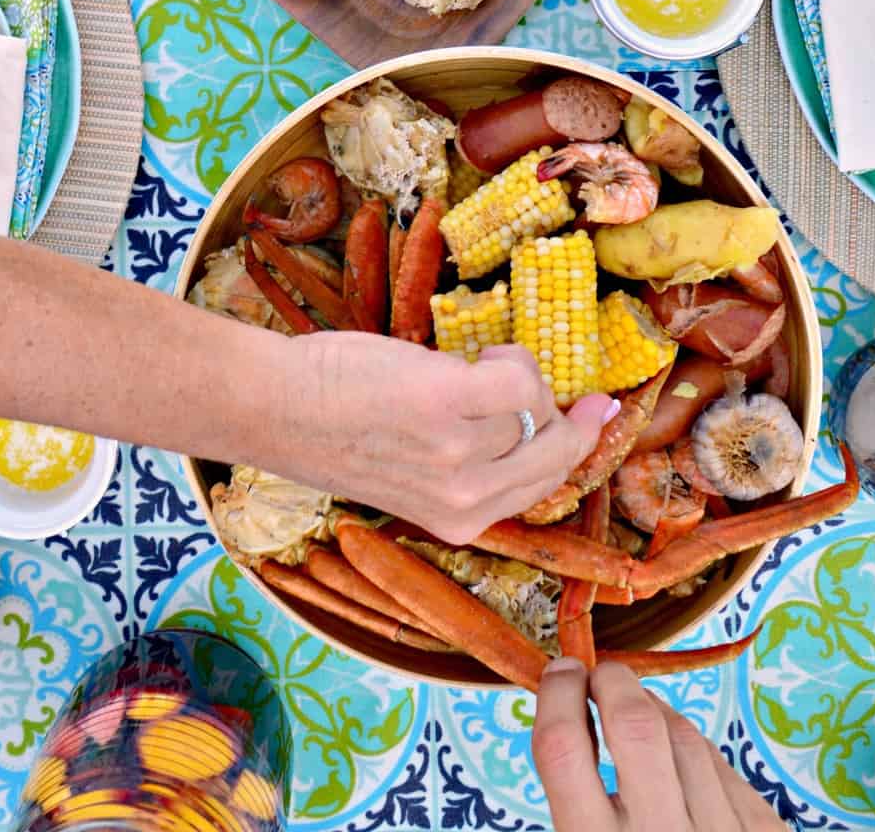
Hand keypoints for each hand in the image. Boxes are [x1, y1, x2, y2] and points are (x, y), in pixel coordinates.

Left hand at [272, 332, 618, 542]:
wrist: (277, 408)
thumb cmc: (333, 429)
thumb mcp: (409, 471)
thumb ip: (465, 461)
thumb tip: (526, 417)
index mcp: (459, 519)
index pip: (543, 485)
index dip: (575, 447)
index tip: (597, 415)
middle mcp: (467, 496)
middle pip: (557, 451)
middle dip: (573, 416)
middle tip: (581, 390)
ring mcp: (461, 452)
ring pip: (534, 404)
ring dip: (516, 373)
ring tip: (473, 366)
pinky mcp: (450, 402)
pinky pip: (519, 375)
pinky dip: (509, 357)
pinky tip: (478, 354)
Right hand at [532, 659, 784, 830]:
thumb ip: (578, 806)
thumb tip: (569, 717)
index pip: (562, 747)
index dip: (556, 694)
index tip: (559, 671)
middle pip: (635, 724)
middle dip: (612, 681)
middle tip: (599, 675)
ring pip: (684, 736)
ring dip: (654, 712)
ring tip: (636, 716)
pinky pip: (724, 768)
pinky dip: (695, 751)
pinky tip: (680, 761)